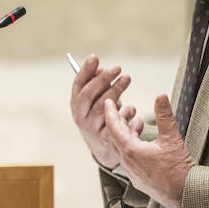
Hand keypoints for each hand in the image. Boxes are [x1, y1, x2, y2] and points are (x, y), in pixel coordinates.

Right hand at [69, 54, 143, 172]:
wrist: (104, 150)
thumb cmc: (101, 117)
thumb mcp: (97, 100)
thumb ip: (98, 84)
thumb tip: (101, 69)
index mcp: (76, 104)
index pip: (78, 85)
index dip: (85, 71)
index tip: (95, 57)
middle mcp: (80, 116)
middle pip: (89, 96)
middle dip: (102, 80)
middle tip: (118, 68)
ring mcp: (92, 129)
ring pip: (103, 109)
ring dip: (116, 91)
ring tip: (127, 78)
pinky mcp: (106, 140)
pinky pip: (117, 124)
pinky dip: (126, 114)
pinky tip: (132, 109)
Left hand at [102, 94, 193, 207]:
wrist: (185, 196)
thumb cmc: (178, 171)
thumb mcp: (172, 139)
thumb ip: (164, 116)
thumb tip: (160, 96)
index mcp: (130, 151)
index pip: (113, 127)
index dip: (110, 112)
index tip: (108, 102)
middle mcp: (127, 162)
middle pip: (115, 137)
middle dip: (119, 121)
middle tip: (127, 109)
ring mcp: (131, 172)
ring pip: (122, 148)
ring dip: (127, 134)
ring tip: (138, 122)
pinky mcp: (138, 179)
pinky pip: (129, 159)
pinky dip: (132, 146)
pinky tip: (144, 142)